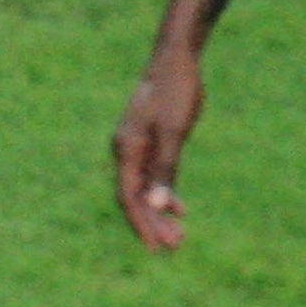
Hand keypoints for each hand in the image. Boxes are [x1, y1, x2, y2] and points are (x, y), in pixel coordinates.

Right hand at [112, 49, 202, 250]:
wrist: (175, 59)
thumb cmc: (175, 92)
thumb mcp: (174, 132)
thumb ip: (166, 170)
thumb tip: (159, 206)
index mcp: (126, 152)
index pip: (129, 199)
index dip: (142, 224)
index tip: (156, 247)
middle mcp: (126, 153)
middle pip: (135, 199)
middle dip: (152, 224)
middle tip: (173, 248)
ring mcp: (136, 149)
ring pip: (144, 190)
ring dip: (159, 214)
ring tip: (178, 236)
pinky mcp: (149, 143)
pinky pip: (152, 177)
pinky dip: (164, 195)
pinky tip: (179, 209)